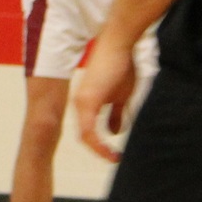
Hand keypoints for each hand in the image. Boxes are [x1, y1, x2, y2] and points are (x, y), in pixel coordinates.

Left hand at [74, 36, 137, 163]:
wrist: (120, 43)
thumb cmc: (121, 65)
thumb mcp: (121, 95)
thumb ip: (116, 114)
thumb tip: (115, 132)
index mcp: (87, 102)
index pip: (88, 131)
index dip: (100, 145)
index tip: (114, 154)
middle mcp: (80, 103)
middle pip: (85, 136)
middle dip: (98, 150)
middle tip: (113, 158)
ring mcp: (81, 102)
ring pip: (85, 136)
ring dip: (99, 149)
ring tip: (114, 158)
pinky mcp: (87, 100)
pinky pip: (88, 131)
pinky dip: (98, 144)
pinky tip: (110, 151)